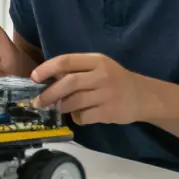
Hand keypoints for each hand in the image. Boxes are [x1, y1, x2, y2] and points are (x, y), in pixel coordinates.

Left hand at [32, 53, 155, 125]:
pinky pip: (84, 116)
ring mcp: (106, 94)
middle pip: (68, 83)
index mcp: (96, 61)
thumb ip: (77, 70)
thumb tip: (47, 78)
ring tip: (60, 108)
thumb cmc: (115, 80)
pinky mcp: (109, 112)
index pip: (66, 61)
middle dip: (49, 94)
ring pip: (74, 102)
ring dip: (62, 106)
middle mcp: (101, 75)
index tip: (34, 77)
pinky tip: (80, 116)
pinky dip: (77, 118)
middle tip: (38, 102)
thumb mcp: (98, 67)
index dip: (47, 69)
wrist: (143, 96)